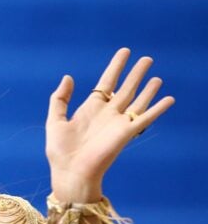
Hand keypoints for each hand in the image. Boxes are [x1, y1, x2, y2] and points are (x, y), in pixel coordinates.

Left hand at [46, 48, 173, 202]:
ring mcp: (118, 123)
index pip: (107, 82)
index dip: (116, 67)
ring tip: (156, 76)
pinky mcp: (126, 133)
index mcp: (91, 109)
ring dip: (148, 89)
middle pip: (125, 88)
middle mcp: (107, 113)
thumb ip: (60, 98)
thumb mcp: (55, 120)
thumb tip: (69, 77)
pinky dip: (157, 109)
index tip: (124, 52)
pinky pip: (145, 118)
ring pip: (137, 100)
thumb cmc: (60, 151)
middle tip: (147, 58)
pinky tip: (169, 99)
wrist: (70, 172)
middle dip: (135, 73)